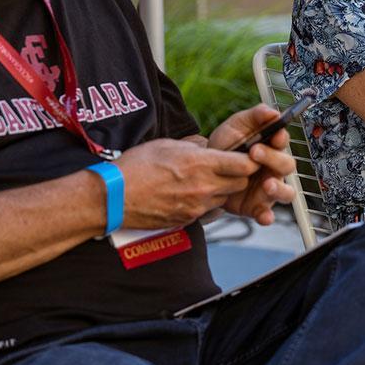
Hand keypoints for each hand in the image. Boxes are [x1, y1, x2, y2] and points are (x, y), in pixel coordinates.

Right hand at [116, 138, 259, 229]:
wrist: (112, 197)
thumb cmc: (136, 166)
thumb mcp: (167, 144)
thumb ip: (194, 145)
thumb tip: (207, 145)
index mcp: (201, 164)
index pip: (244, 165)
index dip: (251, 160)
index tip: (249, 155)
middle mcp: (203, 187)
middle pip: (241, 184)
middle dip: (240, 175)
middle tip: (230, 168)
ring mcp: (196, 206)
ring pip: (225, 198)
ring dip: (223, 190)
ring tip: (207, 180)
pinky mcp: (187, 220)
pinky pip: (208, 211)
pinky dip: (207, 203)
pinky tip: (193, 194)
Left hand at [208, 105, 296, 224]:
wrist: (203, 171)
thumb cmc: (226, 146)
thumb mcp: (236, 127)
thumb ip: (254, 116)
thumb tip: (273, 112)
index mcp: (271, 147)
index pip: (283, 141)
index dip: (281, 138)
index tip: (274, 135)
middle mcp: (273, 169)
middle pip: (287, 165)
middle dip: (273, 158)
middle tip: (254, 152)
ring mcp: (268, 189)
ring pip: (287, 192)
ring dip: (279, 189)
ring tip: (267, 185)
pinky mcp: (257, 206)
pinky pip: (267, 214)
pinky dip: (267, 216)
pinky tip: (264, 217)